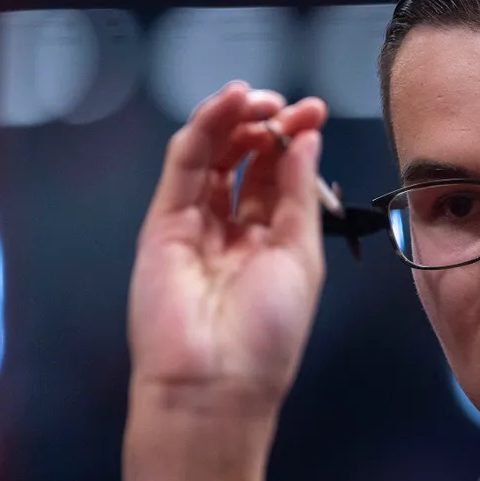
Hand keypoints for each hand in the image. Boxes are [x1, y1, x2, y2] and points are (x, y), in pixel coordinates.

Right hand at [127, 81, 328, 419]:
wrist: (216, 382)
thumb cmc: (268, 334)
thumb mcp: (300, 255)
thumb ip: (298, 195)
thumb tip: (305, 140)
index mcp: (270, 241)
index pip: (278, 176)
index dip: (295, 140)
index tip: (316, 112)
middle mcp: (232, 229)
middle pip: (245, 160)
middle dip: (268, 125)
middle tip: (291, 105)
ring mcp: (196, 224)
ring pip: (213, 154)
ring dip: (236, 118)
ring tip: (261, 98)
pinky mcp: (163, 222)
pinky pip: (184, 165)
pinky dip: (204, 128)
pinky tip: (230, 105)